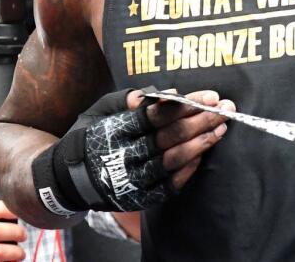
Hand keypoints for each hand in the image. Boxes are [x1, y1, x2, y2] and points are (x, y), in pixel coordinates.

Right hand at [31, 88, 231, 213]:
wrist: (68, 180)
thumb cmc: (90, 137)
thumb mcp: (98, 112)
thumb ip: (123, 99)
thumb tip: (155, 94)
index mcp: (112, 131)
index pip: (154, 115)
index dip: (184, 105)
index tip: (210, 95)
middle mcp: (121, 156)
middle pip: (168, 137)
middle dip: (201, 121)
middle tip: (226, 109)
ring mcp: (130, 181)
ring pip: (171, 161)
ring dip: (200, 144)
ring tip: (221, 129)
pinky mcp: (138, 199)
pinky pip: (168, 186)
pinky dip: (188, 170)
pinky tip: (203, 154)